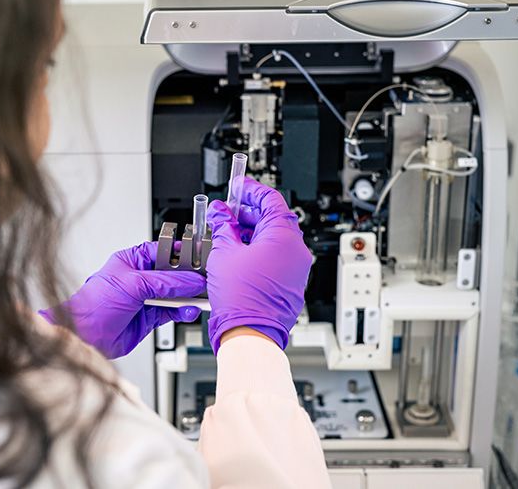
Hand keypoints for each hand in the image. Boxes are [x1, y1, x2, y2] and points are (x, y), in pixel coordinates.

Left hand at [39, 242, 205, 358]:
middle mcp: (140, 278)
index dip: (181, 254)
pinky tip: (190, 310)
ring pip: (176, 295)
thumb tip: (189, 281)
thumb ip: (165, 282)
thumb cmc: (94, 304)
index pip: (163, 252)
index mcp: (133, 260)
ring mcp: (146, 298)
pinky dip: (184, 312)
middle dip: (188, 278)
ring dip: (188, 296)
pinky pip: (173, 312)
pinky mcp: (150, 317)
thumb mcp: (134, 284)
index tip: (199, 257)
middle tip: (204, 279)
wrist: (85, 336)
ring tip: (200, 297)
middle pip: (173, 274)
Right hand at [206, 177, 312, 352]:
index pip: (271, 199)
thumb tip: (221, 213)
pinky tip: (238, 253)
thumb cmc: (241, 298)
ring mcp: (296, 268)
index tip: (238, 187)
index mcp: (284, 236)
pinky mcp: (290, 283)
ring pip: (274, 239)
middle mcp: (296, 251)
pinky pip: (277, 257)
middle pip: (274, 218)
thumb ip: (224, 226)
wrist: (250, 331)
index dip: (251, 190)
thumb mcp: (225, 252)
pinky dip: (259, 250)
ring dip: (252, 232)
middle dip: (248, 212)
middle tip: (226, 212)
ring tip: (227, 234)